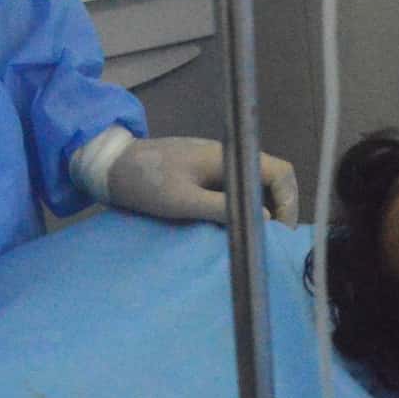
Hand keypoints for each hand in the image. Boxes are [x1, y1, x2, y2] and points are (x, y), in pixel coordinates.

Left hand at [76, 129, 300, 224]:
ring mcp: (217, 166)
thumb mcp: (181, 201)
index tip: (280, 232)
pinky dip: (243, 209)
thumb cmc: (144, 182)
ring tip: (258, 238)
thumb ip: (222, 209)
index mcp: (228, 157)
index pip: (278, 172)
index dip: (288, 201)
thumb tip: (264, 220)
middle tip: (272, 240)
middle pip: (271, 178)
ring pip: (255, 186)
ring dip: (262, 210)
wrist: (110, 167)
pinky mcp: (204, 176)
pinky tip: (236, 228)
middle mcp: (228, 158)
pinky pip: (236, 190)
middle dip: (280, 208)